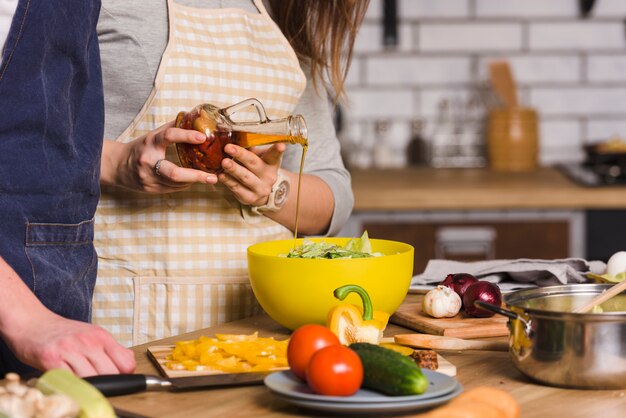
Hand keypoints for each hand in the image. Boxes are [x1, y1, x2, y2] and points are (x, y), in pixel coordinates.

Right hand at [8, 310, 135, 376]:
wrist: (32, 322)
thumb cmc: (64, 332)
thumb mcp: (93, 334)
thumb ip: (111, 350)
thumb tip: (129, 365)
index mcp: (102, 337)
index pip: (126, 363)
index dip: (124, 375)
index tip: (117, 379)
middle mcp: (88, 342)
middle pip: (111, 374)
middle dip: (106, 383)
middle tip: (96, 383)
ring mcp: (70, 350)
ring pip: (92, 379)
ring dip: (88, 386)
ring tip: (81, 383)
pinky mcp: (51, 359)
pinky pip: (68, 381)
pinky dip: (71, 386)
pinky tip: (68, 383)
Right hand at [105, 121, 216, 192]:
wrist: (116, 166)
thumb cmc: (140, 148)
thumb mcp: (153, 135)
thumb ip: (172, 128)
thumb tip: (194, 118)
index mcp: (150, 143)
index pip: (169, 136)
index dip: (186, 135)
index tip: (202, 137)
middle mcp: (147, 162)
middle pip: (174, 173)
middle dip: (195, 176)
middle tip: (213, 177)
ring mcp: (148, 178)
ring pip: (176, 184)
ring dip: (193, 181)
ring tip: (208, 177)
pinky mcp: (150, 190)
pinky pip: (172, 189)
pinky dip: (184, 185)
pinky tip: (192, 181)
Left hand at [218, 143, 285, 205]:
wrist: (261, 192)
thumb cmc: (257, 169)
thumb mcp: (259, 158)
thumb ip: (251, 149)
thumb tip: (233, 135)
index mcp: (271, 163)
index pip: (275, 155)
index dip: (277, 150)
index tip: (281, 145)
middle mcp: (268, 176)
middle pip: (254, 164)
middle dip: (241, 155)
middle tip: (228, 147)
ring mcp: (260, 188)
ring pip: (245, 177)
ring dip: (234, 169)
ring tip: (224, 162)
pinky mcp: (250, 198)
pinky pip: (237, 188)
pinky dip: (228, 181)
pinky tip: (221, 175)